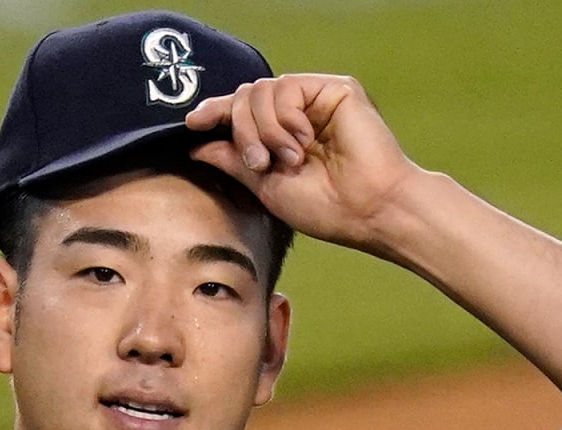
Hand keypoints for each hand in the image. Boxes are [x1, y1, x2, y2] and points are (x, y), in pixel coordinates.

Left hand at [185, 74, 421, 252]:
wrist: (368, 210)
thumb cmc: (326, 208)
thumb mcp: (265, 186)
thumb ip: (233, 162)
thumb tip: (197, 147)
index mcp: (283, 136)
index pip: (242, 112)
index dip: (216, 111)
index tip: (192, 123)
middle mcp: (299, 114)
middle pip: (246, 97)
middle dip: (242, 131)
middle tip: (260, 164)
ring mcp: (317, 100)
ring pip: (260, 91)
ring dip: (264, 129)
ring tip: (289, 159)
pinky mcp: (335, 89)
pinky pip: (287, 88)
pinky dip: (286, 119)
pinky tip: (304, 142)